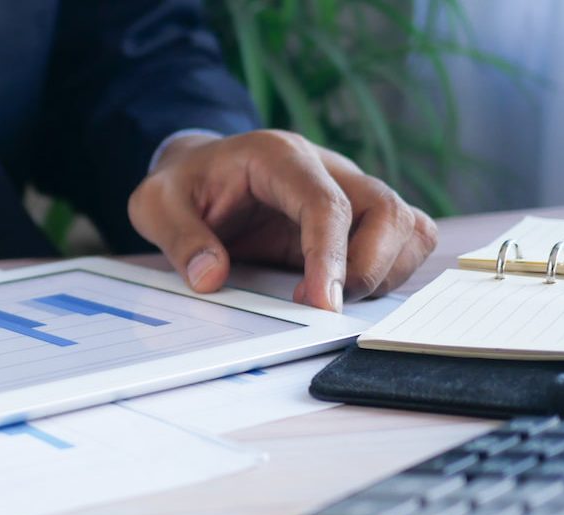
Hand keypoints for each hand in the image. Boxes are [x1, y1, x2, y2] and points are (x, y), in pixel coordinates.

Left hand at [127, 130, 436, 311]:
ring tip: (333, 299)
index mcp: (280, 157)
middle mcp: (327, 169)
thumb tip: (212, 278)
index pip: (327, 203)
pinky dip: (391, 271)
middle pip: (387, 210)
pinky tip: (347, 290)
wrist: (198, 171)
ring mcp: (349, 192)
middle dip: (369, 268)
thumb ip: (180, 237)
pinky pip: (404, 240)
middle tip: (323, 307)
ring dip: (385, 272)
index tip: (322, 304)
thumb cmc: (183, 186)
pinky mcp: (358, 219)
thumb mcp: (156, 204)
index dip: (331, 256)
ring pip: (406, 226)